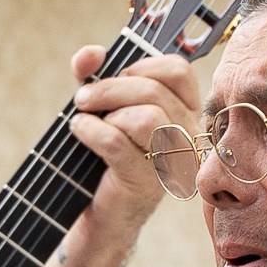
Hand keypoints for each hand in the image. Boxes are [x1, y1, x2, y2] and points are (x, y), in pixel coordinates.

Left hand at [63, 40, 199, 237]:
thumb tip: (90, 53)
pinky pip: (118, 143)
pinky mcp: (146, 183)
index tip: (118, 75)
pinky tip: (79, 130)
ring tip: (84, 118)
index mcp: (185, 112)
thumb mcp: (102, 107)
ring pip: (146, 117)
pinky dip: (91, 131)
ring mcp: (170, 162)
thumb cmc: (107, 156)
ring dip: (107, 110)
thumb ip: (95, 74)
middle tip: (82, 97)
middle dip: (110, 87)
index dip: (143, 65)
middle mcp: (186, 136)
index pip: (179, 71)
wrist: (101, 212)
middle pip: (155, 91)